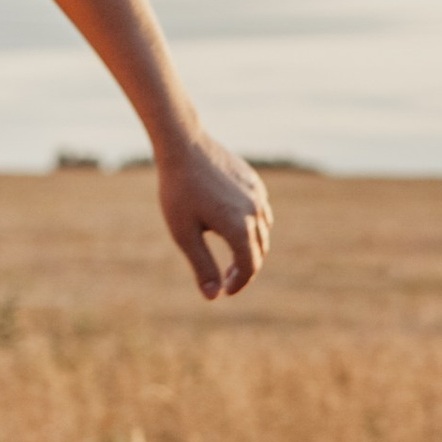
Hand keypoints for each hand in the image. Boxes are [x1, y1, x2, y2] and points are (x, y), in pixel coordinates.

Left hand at [157, 133, 270, 300]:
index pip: (249, 267)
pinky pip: (260, 211)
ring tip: (230, 252)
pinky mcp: (254, 181)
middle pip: (259, 252)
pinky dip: (252, 224)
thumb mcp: (184, 234)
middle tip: (224, 277)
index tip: (224, 291)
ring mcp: (257, 195)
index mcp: (239, 229)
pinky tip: (232, 223)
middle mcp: (255, 213)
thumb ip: (202, 266)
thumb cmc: (179, 190)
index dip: (238, 284)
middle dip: (244, 269)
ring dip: (251, 247)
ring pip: (263, 231)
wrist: (183, 144)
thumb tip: (213, 297)